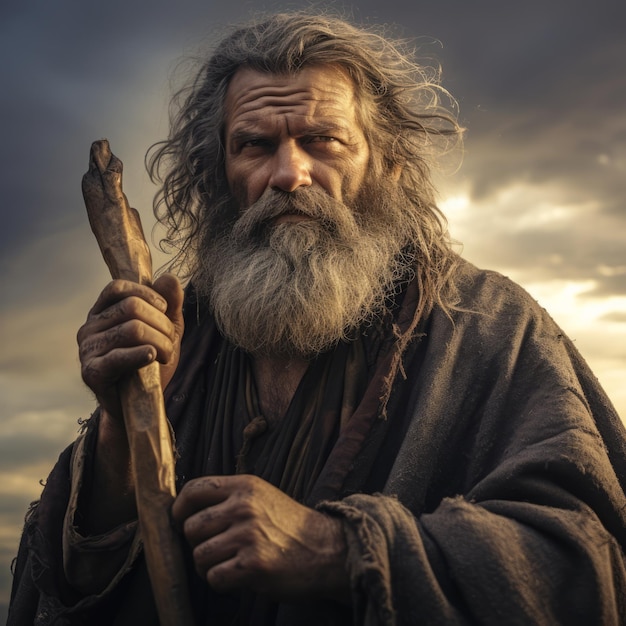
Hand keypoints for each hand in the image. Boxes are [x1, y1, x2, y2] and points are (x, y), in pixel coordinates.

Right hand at [77, 273, 183, 421]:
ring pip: (133, 329)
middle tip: (170, 342)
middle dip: (161, 324)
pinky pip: (119, 356)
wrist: (140, 403)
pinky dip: (142, 354)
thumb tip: (170, 277)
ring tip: (165, 355)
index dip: (148, 295)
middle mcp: (89, 327)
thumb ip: (170, 304)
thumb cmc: (151, 362)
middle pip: (132, 307)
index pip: (119, 288)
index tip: (164, 310)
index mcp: (102, 312)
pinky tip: (152, 356)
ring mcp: (87, 350)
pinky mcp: (92, 372)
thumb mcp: (166, 329)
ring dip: (160, 342)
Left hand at [172, 475, 349, 601]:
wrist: (327, 550)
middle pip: (190, 527)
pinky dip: (221, 583)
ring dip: (207, 567)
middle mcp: (244, 506)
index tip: (182, 523)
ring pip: (199, 555)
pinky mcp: (253, 564)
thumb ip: (230, 498)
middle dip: (195, 544)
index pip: (194, 489)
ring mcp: (249, 535)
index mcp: (245, 486)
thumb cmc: (290, 527)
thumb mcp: (262, 497)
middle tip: (214, 550)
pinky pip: (214, 578)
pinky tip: (238, 578)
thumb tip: (186, 511)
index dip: (179, 509)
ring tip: (228, 565)